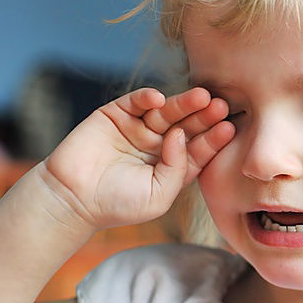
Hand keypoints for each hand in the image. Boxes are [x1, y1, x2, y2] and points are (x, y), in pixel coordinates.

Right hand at [42, 86, 233, 230]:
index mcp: (173, 165)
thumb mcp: (159, 195)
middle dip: (204, 117)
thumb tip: (179, 135)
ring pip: (166, 112)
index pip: (199, 148)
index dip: (214, 139)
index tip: (230, 128)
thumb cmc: (117, 204)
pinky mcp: (115, 115)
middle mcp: (159, 144)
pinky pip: (135, 102)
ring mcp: (138, 128)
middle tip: (221, 106)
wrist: (72, 199)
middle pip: (187, 126)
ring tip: (201, 97)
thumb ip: (176, 168)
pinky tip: (160, 99)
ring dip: (183, 103)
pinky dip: (147, 98)